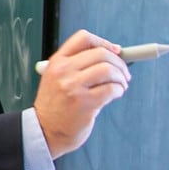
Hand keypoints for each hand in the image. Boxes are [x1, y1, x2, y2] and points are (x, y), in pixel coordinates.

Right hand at [32, 30, 129, 156]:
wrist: (45, 131)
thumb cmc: (55, 106)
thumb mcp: (57, 79)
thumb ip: (78, 66)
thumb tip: (112, 55)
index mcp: (57, 62)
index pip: (83, 38)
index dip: (104, 42)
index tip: (115, 51)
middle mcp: (63, 71)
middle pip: (101, 54)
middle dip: (119, 63)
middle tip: (123, 73)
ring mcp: (73, 87)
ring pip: (108, 70)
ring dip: (121, 77)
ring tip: (121, 85)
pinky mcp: (84, 103)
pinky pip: (111, 89)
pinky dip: (119, 90)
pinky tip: (115, 94)